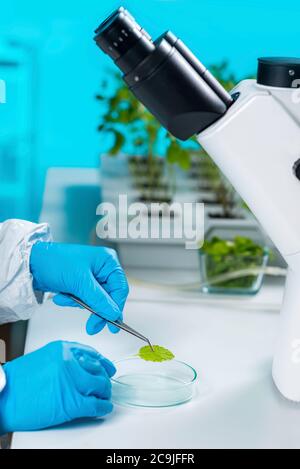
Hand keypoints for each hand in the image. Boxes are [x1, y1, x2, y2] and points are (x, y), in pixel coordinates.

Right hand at [0, 341, 114, 432]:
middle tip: (105, 385)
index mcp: (63, 349)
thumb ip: (64, 360)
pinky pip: (95, 405)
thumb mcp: (44, 359)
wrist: (3, 396)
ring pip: (100, 386)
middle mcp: (70, 362)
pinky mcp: (71, 402)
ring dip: (105, 393)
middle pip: (98, 370)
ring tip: (104, 397)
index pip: (92, 354)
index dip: (103, 363)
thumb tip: (81, 368)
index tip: (108, 368)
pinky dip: (103, 407)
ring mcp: (72, 382)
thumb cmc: (19, 381)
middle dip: (104, 379)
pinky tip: (104, 407)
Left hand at [30, 242, 128, 334]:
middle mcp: (102, 268)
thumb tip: (113, 313)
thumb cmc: (54, 262)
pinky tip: (62, 296)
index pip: (120, 288)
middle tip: (93, 326)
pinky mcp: (81, 284)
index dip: (116, 307)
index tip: (111, 323)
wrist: (31, 264)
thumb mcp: (80, 282)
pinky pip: (85, 300)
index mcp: (107, 261)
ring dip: (80, 303)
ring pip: (96, 300)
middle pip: (109, 297)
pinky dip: (73, 301)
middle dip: (96, 309)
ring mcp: (92, 276)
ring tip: (66, 298)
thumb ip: (99, 300)